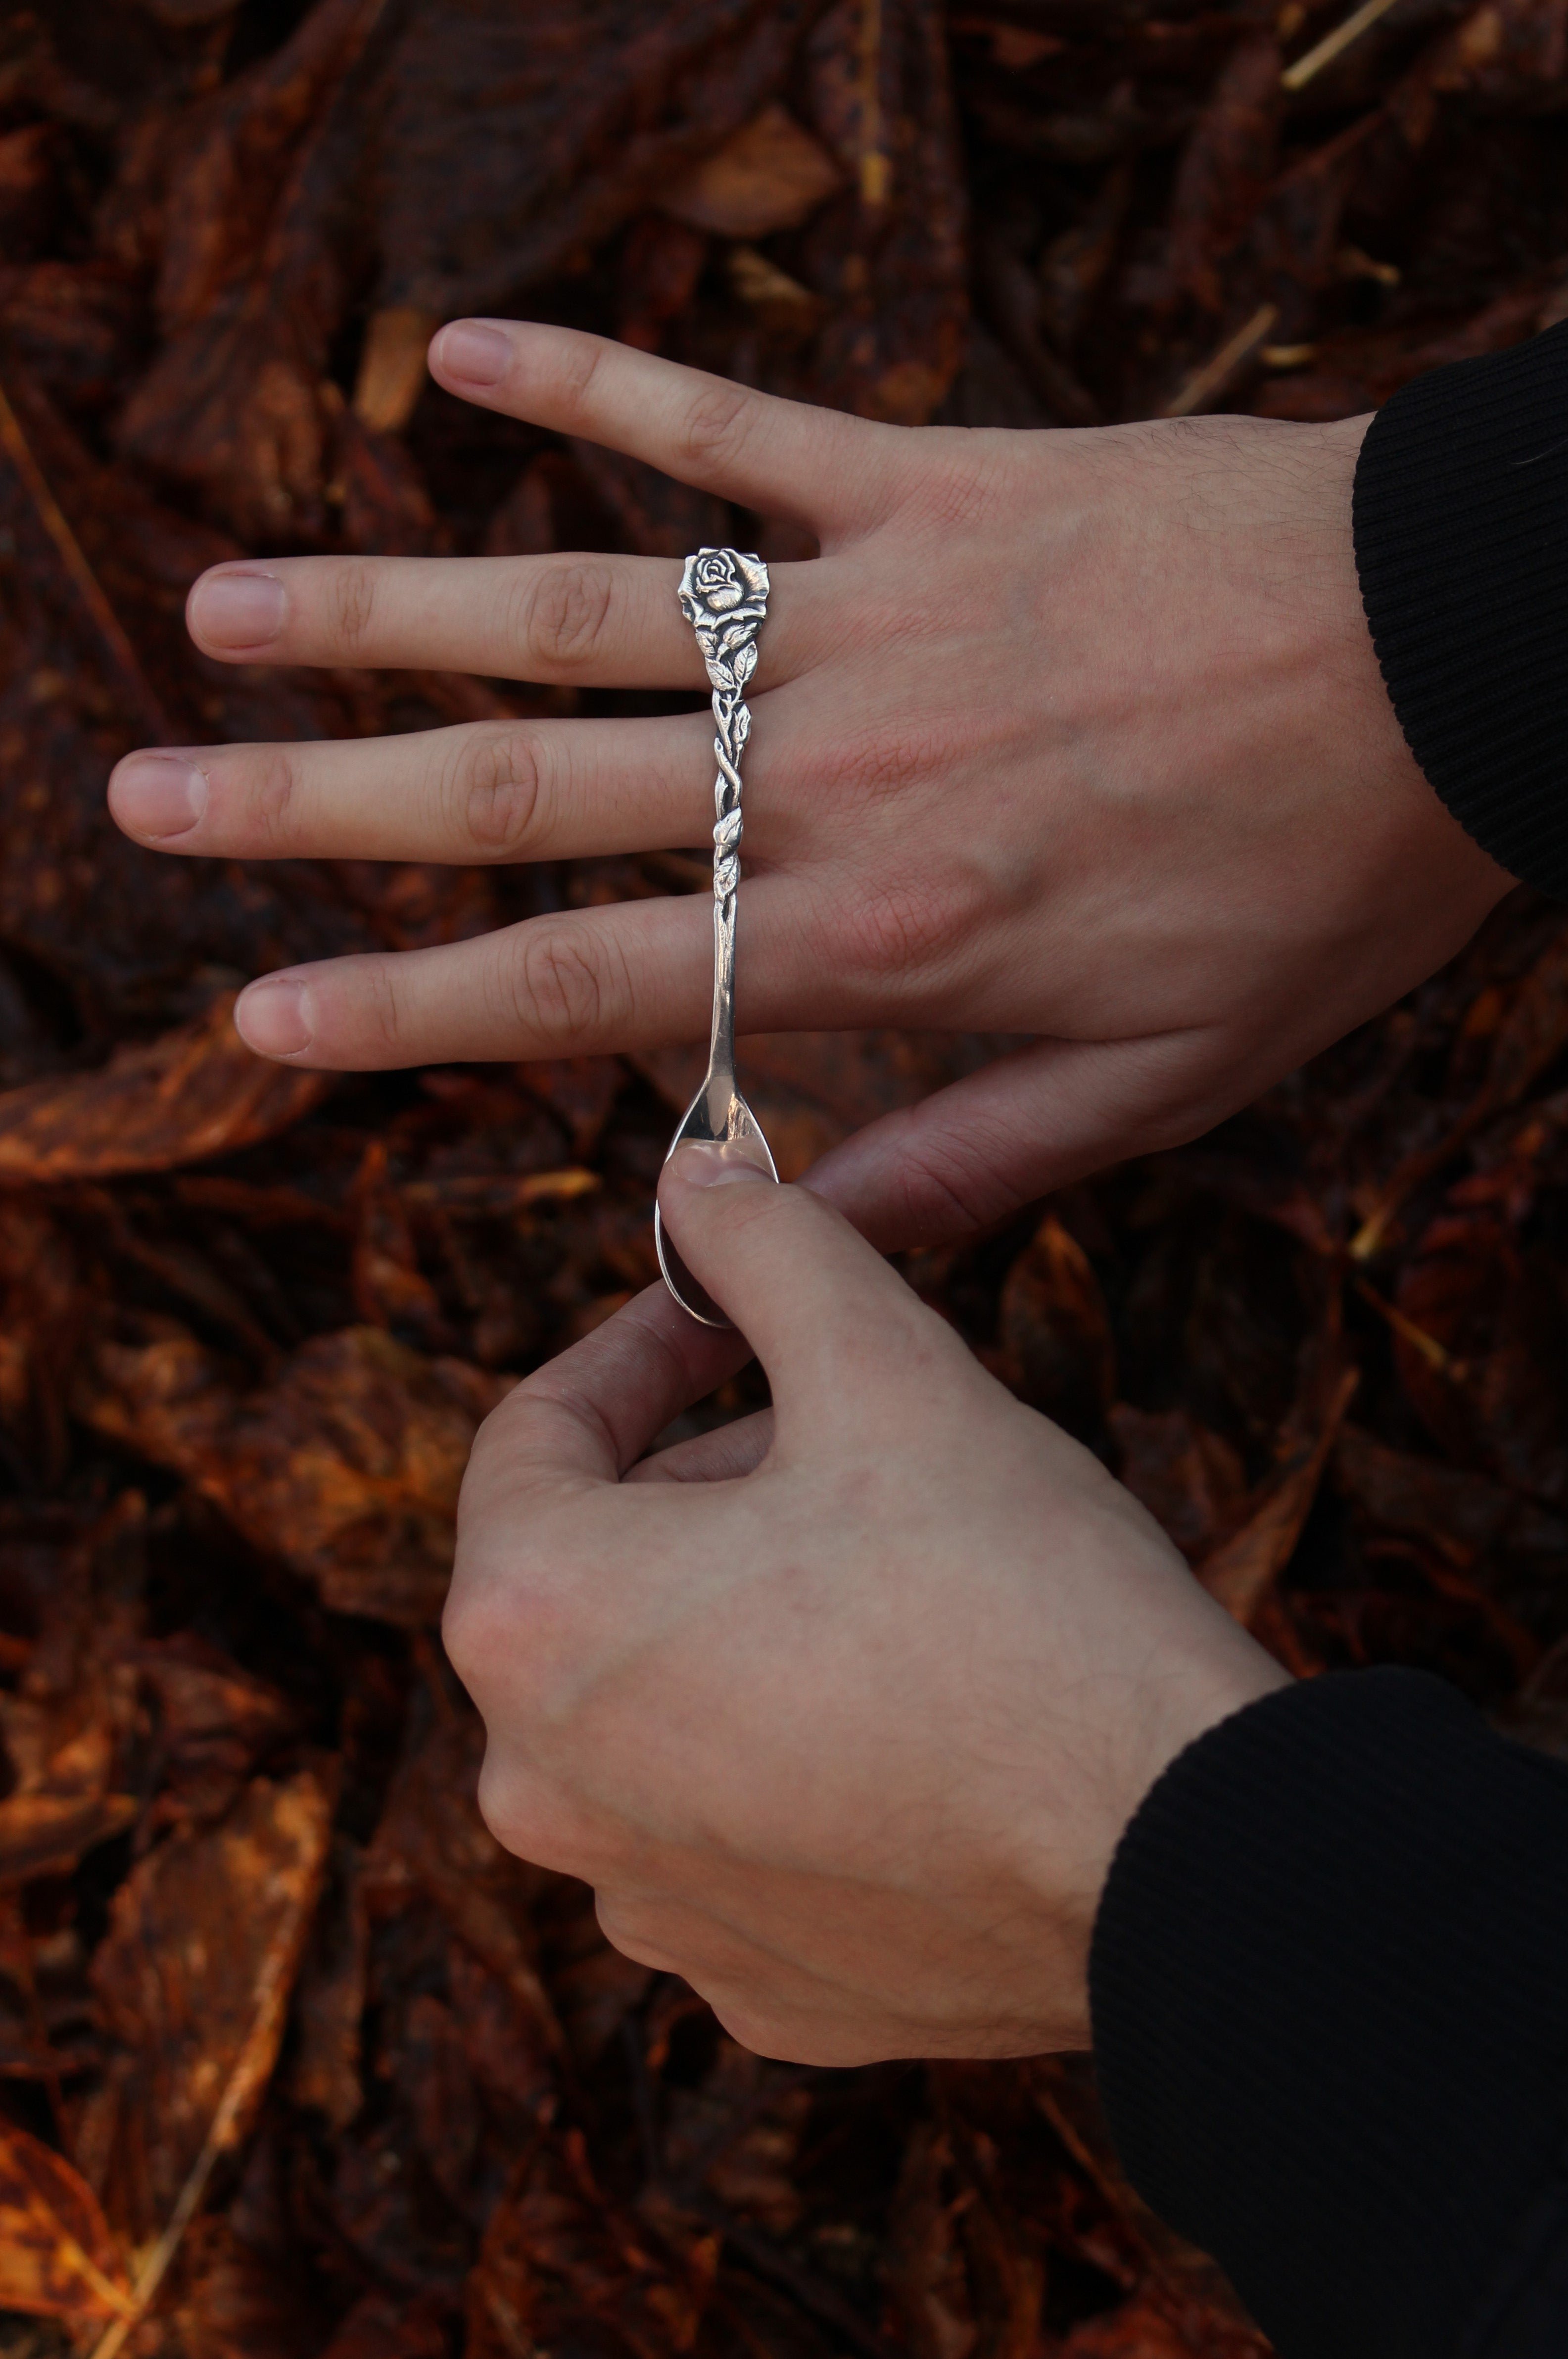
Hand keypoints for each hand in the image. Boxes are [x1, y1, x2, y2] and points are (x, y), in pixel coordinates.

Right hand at [106, 318, 1509, 1249]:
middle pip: (526, 787)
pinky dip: (598, 375)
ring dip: (388, 599)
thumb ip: (965, 1157)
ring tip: (219, 599)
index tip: (259, 1014)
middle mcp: (833, 768)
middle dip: (316, 800)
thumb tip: (789, 1225)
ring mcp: (868, 607)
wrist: (1461, 662)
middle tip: (142, 794)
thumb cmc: (1318, 882)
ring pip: (581, 603)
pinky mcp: (929, 475)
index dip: (409, 1004)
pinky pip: (732, 417)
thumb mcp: (1167, 1079)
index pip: (587, 981)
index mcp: (884, 929)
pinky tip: (456, 346)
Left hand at [442, 1143, 1284, 2061]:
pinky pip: (736, 1831)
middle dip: (703, 1484)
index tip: (719, 1310)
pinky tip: (913, 1725)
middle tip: (841, 1434)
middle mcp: (540, 1789)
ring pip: (659, 1707)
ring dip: (742, 1621)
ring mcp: (644, 1909)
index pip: (532, 1436)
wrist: (1178, 1856)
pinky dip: (792, 1760)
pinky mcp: (749, 1990)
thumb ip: (768, 1251)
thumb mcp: (887, 1368)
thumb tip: (698, 1181)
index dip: (637, 1347)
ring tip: (892, 1576)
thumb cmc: (1018, 1601)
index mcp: (533, 1621)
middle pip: (591, 1575)